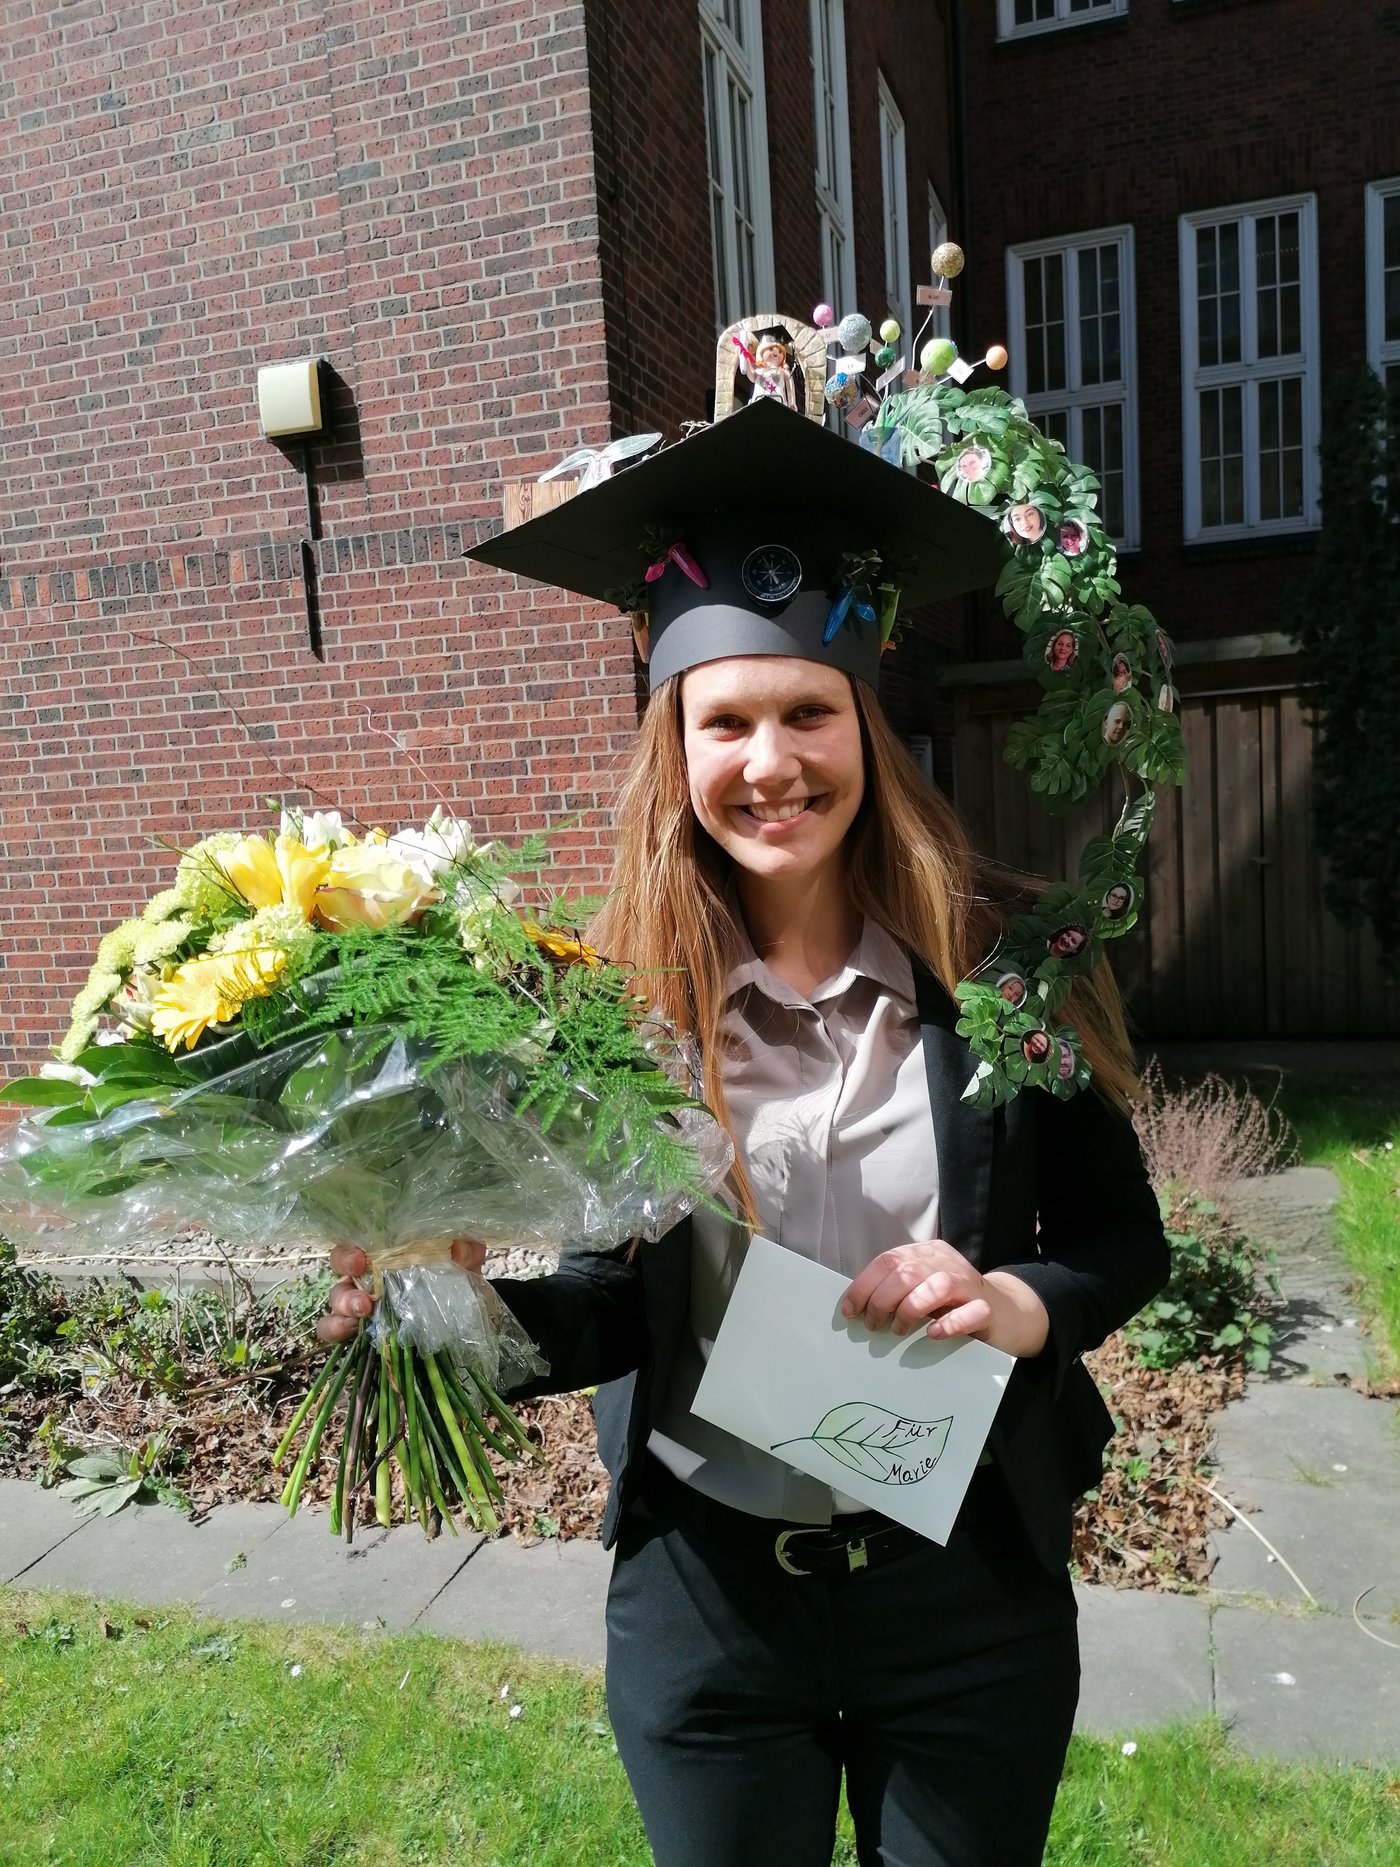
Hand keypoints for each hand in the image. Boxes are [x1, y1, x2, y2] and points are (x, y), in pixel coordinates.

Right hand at [316, 1239, 486, 1344]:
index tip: (362, 1259)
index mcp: (383, 1253)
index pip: (354, 1246)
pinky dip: (337, 1329)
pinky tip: (350, 1330)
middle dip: (347, 1282)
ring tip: (364, 1311)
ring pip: (335, 1302)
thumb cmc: (453, 1273)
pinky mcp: (360, 1330)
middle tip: (365, 1295)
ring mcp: (359, 1304)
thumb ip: (465, 1250)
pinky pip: (334, 1329)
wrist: (462, 1307)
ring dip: (344, 1306)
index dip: (349, 1252)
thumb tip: (460, 1250)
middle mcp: (365, 1275)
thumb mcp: (463, 1259)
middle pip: (340, 1273)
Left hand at [839, 1241, 1049, 1359]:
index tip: (849, 1311)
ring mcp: (970, 1285)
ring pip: (936, 1287)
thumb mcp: (921, 1289)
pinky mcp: (988, 1310)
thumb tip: (856, 1306)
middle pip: (907, 1272)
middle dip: (882, 1300)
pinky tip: (933, 1334)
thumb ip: (895, 1290)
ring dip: (910, 1310)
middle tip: (874, 1325)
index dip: (864, 1286)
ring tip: (899, 1330)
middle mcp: (947, 1263)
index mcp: (927, 1253)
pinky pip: (970, 1313)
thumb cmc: (954, 1304)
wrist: (1006, 1312)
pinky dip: (948, 1324)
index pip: (888, 1261)